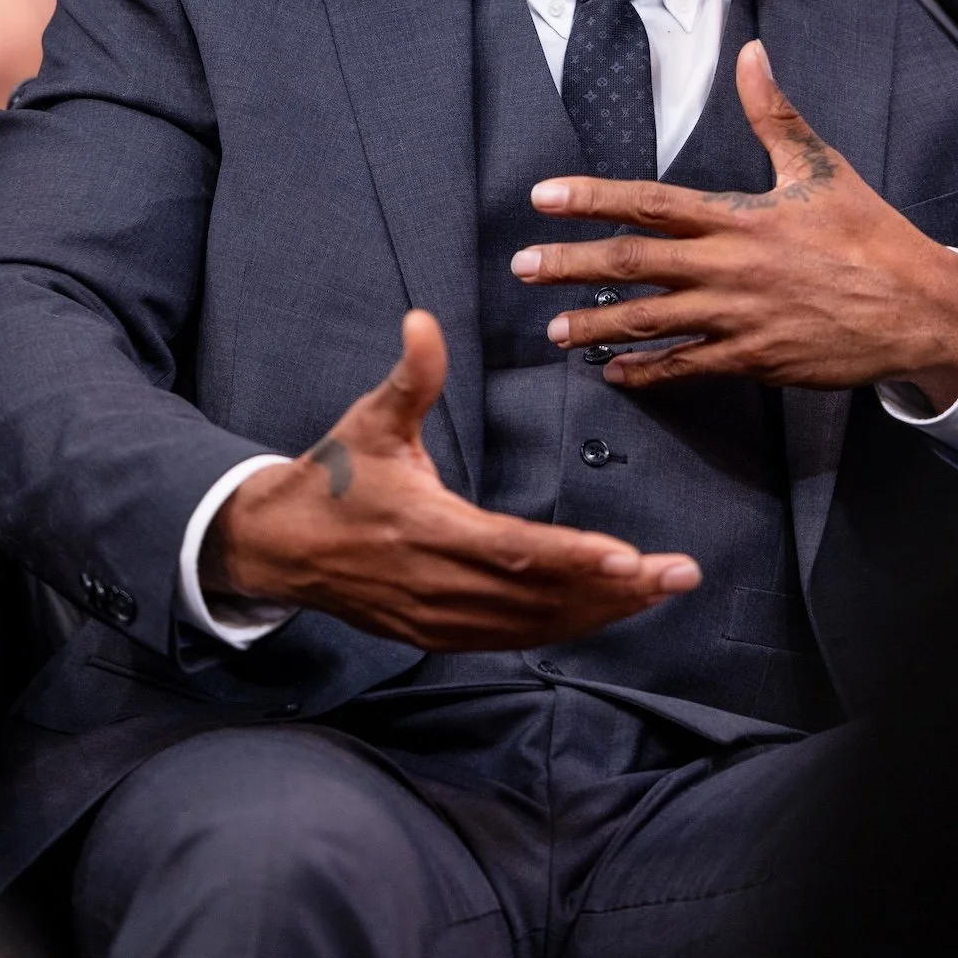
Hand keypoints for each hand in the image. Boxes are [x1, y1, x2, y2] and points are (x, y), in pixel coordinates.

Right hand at [205, 311, 700, 648]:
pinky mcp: (438, 635)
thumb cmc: (333, 476)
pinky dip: (565, 626)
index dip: (572, 557)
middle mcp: (437, 586)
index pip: (512, 552)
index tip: (628, 556)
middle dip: (614, 588)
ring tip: (660, 589)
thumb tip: (424, 320)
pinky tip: (607, 611)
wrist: (278, 548)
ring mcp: (439, 619)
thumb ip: (409, 376)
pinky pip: (514, 638)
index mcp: (426, 530)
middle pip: (539, 597)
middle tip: (679, 573)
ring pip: (534, 625)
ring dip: (600, 611)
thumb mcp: (369, 421)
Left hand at [512, 42, 957, 413]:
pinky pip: (687, 367)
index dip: (592, 199)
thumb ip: (773, 113)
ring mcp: (738, 318)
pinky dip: (647, 371)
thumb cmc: (870, 235)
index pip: (651, 202)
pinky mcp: (754, 360)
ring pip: (651, 323)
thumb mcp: (821, 167)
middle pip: (635, 265)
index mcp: (741, 217)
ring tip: (554, 329)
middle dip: (574, 265)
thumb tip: (751, 52)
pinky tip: (614, 372)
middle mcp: (730, 268)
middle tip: (524, 267)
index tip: (543, 198)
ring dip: (596, 327)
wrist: (918, 308)